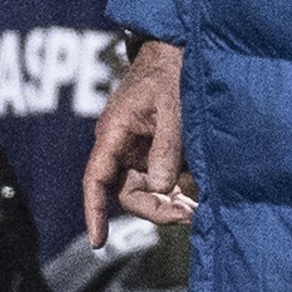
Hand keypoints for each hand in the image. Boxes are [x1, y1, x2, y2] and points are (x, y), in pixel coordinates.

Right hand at [82, 37, 193, 247]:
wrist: (179, 49)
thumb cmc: (171, 72)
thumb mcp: (173, 109)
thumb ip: (166, 148)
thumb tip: (159, 187)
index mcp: (113, 133)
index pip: (96, 180)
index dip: (94, 212)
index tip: (99, 242)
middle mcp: (119, 146)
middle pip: (126, 193)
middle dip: (155, 208)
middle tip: (188, 213)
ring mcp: (136, 149)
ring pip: (144, 190)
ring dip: (167, 202)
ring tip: (197, 207)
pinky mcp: (153, 150)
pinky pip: (158, 180)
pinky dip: (174, 191)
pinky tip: (194, 194)